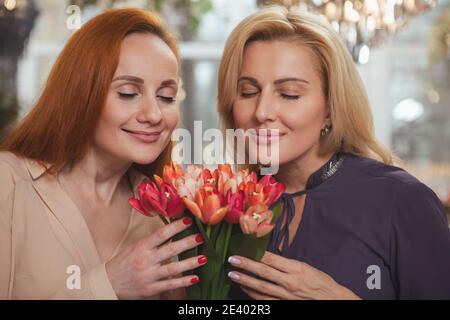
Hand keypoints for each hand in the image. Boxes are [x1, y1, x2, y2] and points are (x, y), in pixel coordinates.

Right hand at [106, 217, 205, 298]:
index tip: (188, 220)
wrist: (107, 283)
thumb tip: (172, 231)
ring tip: (203, 258)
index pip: (161, 234)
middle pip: (170, 249)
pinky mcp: (150, 288)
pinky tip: (195, 278)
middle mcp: (146, 260)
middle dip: (187, 243)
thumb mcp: (135, 247)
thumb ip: (152, 242)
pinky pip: (170, 284)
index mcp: (142, 246)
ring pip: (173, 268)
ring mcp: (149, 275)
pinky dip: (183, 281)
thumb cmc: (123, 262)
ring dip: (190, 263)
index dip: (176, 226)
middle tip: (201, 238)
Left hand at [227, 251, 360, 299]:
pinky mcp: (284, 304)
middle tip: (232, 260)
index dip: (255, 254)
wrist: (332, 300)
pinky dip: (253, 294)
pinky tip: (244, 288)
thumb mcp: (304, 267)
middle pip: (263, 272)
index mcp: (296, 268)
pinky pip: (265, 300)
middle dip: (246, 265)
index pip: (271, 259)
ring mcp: (286, 295)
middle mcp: (290, 282)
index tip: (243, 247)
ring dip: (245, 281)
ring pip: (261, 288)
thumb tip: (266, 256)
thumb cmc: (319, 281)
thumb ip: (286, 263)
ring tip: (232, 275)